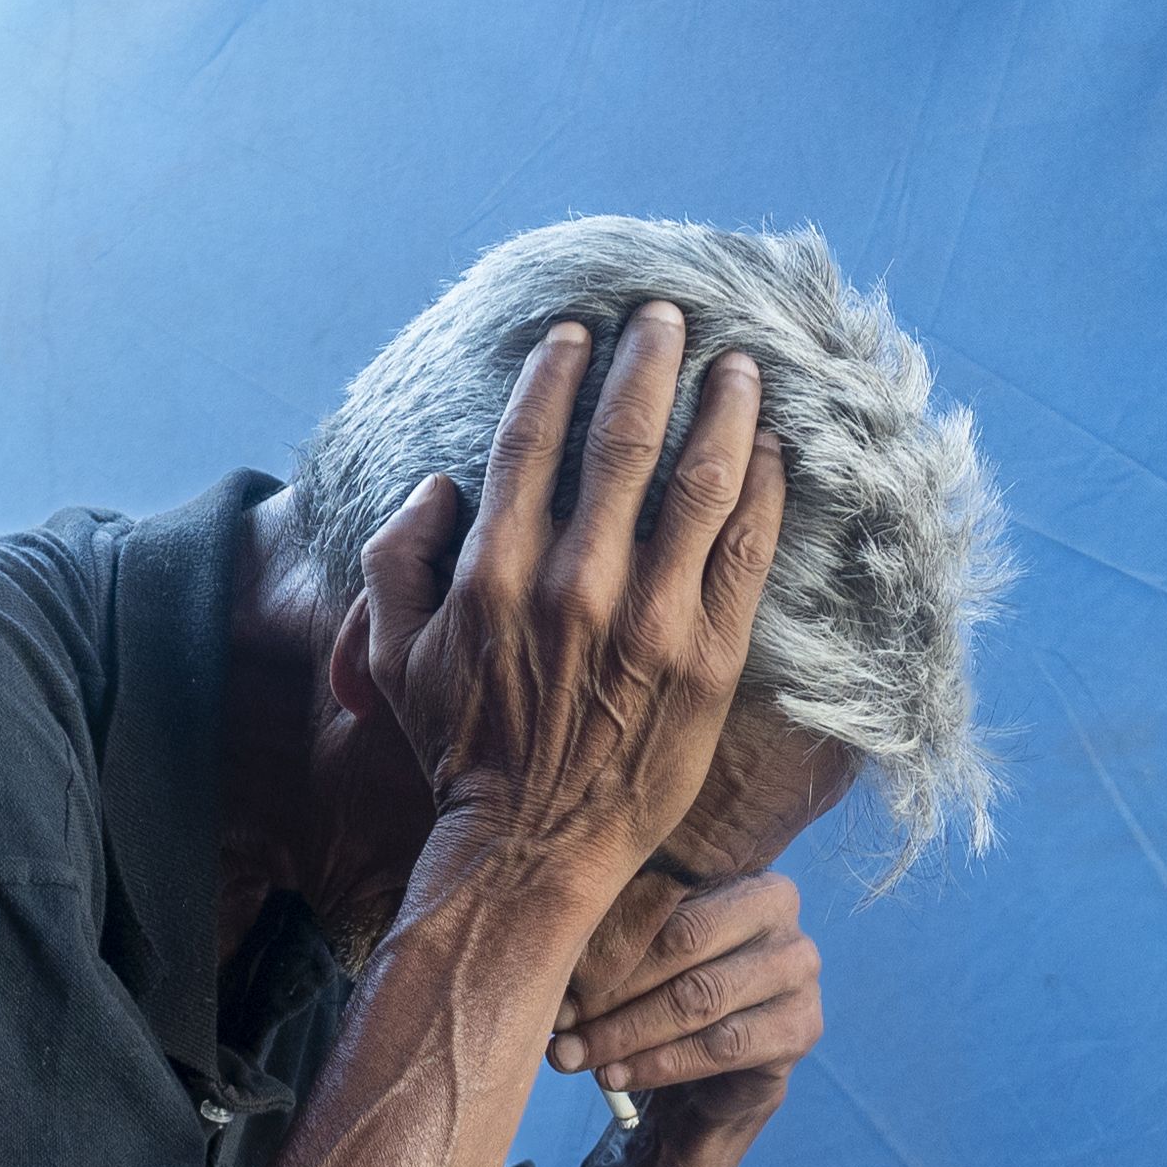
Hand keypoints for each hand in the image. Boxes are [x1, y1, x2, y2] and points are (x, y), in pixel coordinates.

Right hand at [366, 305, 783, 901]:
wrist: (530, 849)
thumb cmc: (460, 749)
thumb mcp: (391, 654)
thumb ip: (395, 556)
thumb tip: (439, 486)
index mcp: (494, 571)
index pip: (533, 440)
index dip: (561, 373)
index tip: (583, 332)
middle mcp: (574, 583)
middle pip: (623, 439)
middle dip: (651, 362)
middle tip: (671, 317)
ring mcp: (648, 620)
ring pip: (700, 482)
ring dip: (725, 409)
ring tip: (741, 364)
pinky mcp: (707, 659)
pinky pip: (746, 553)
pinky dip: (766, 491)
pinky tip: (776, 450)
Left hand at [551, 865, 820, 1124]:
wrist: (717, 1068)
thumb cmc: (667, 986)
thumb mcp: (640, 949)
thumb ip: (611, 935)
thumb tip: (551, 957)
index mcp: (734, 865)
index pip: (662, 893)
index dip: (603, 937)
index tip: (552, 974)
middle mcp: (779, 907)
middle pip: (681, 942)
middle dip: (610, 988)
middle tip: (558, 1021)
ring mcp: (798, 968)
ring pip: (697, 997)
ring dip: (626, 1032)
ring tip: (575, 1056)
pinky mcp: (801, 1028)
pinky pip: (720, 1045)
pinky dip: (659, 1064)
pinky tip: (616, 1076)